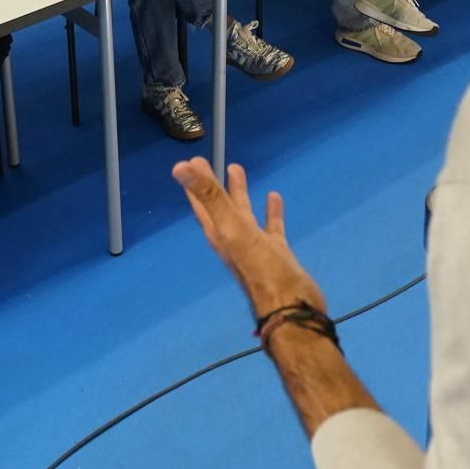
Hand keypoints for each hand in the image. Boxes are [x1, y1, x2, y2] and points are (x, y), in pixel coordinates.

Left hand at [172, 158, 326, 316]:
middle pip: (219, 206)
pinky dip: (270, 212)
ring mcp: (254, 247)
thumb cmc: (260, 267)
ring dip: (239, 194)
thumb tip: (180, 168)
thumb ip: (210, 196)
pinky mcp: (275, 252)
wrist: (290, 306)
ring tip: (237, 170)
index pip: (201, 203)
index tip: (189, 163)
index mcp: (218, 233)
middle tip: (209, 162)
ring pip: (243, 214)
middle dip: (213, 185)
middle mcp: (232, 239)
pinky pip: (270, 227)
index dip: (194, 183)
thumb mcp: (232, 227)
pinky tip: (274, 197)